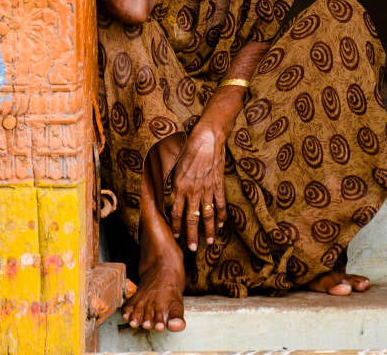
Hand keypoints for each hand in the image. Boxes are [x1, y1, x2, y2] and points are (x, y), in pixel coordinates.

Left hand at [168, 123, 225, 250]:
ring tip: (209, 242)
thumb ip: (171, 181)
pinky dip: (221, 216)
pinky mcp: (218, 185)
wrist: (207, 138)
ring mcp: (207, 189)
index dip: (176, 227)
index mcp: (179, 186)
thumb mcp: (173, 164)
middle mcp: (193, 191)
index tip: (175, 238)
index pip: (176, 213)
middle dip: (191, 235)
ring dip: (208, 230)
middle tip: (192, 249)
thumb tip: (166, 192)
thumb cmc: (187, 147)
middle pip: (192, 219)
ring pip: (207, 215)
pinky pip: (220, 204)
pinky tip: (221, 225)